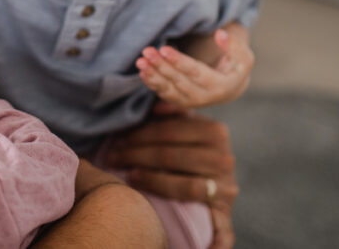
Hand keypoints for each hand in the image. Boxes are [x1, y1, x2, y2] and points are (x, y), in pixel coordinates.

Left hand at [103, 105, 237, 248]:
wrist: (213, 178)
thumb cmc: (186, 147)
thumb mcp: (184, 124)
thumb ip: (172, 111)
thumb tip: (155, 104)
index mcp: (215, 131)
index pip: (170, 132)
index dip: (139, 135)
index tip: (116, 139)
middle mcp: (225, 158)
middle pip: (171, 156)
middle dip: (136, 154)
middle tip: (111, 156)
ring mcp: (226, 187)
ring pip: (184, 185)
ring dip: (152, 182)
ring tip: (127, 177)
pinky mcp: (225, 212)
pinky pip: (221, 228)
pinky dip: (214, 241)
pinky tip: (198, 246)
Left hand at [136, 27, 252, 108]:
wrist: (229, 88)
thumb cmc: (236, 68)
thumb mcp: (244, 57)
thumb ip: (234, 46)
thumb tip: (220, 34)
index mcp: (220, 87)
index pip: (196, 73)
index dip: (179, 61)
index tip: (164, 49)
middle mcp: (204, 98)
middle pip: (179, 81)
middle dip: (161, 66)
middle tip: (147, 51)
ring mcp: (190, 102)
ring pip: (168, 89)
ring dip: (153, 75)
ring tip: (140, 62)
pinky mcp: (180, 102)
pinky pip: (163, 93)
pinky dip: (152, 83)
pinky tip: (142, 71)